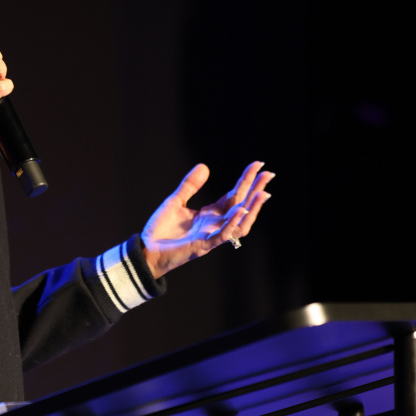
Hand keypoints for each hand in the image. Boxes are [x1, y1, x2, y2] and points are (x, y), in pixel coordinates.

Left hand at [141, 161, 273, 278]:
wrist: (146, 250)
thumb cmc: (160, 230)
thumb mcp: (175, 201)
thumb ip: (190, 185)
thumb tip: (204, 166)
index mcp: (211, 214)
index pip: (234, 195)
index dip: (246, 180)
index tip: (258, 164)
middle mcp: (215, 224)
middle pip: (242, 205)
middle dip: (255, 190)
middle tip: (268, 174)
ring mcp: (211, 235)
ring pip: (239, 223)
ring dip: (252, 208)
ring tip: (263, 193)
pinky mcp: (203, 245)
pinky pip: (223, 234)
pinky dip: (233, 222)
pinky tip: (240, 210)